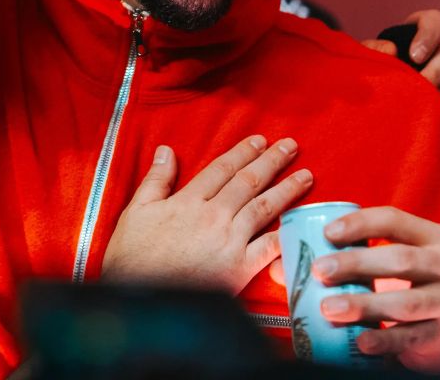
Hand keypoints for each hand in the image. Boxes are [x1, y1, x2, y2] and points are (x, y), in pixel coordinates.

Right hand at [101, 136, 312, 292]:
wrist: (142, 300)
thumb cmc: (132, 257)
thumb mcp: (136, 211)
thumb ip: (156, 180)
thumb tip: (166, 150)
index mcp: (188, 201)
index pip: (222, 168)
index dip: (243, 151)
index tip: (260, 140)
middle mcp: (213, 216)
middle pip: (248, 182)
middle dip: (272, 161)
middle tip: (291, 146)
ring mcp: (229, 241)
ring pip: (264, 208)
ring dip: (287, 189)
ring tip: (306, 176)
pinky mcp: (239, 268)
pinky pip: (269, 248)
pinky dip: (286, 234)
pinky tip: (301, 224)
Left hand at [313, 206, 439, 373]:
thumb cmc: (402, 285)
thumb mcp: (381, 265)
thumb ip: (340, 257)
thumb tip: (279, 266)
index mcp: (430, 237)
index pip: (394, 219)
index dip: (360, 223)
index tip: (326, 233)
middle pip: (401, 259)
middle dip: (356, 263)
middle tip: (319, 271)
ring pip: (406, 302)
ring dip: (364, 304)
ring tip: (328, 309)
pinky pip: (411, 337)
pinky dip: (383, 339)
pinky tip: (360, 341)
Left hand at [363, 9, 439, 114]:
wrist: (367, 97)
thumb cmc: (365, 69)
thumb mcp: (362, 57)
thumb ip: (372, 49)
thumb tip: (392, 50)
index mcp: (415, 33)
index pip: (434, 20)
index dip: (429, 35)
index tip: (414, 56)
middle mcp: (436, 53)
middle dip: (437, 71)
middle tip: (419, 84)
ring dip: (438, 93)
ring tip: (417, 103)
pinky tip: (425, 114)